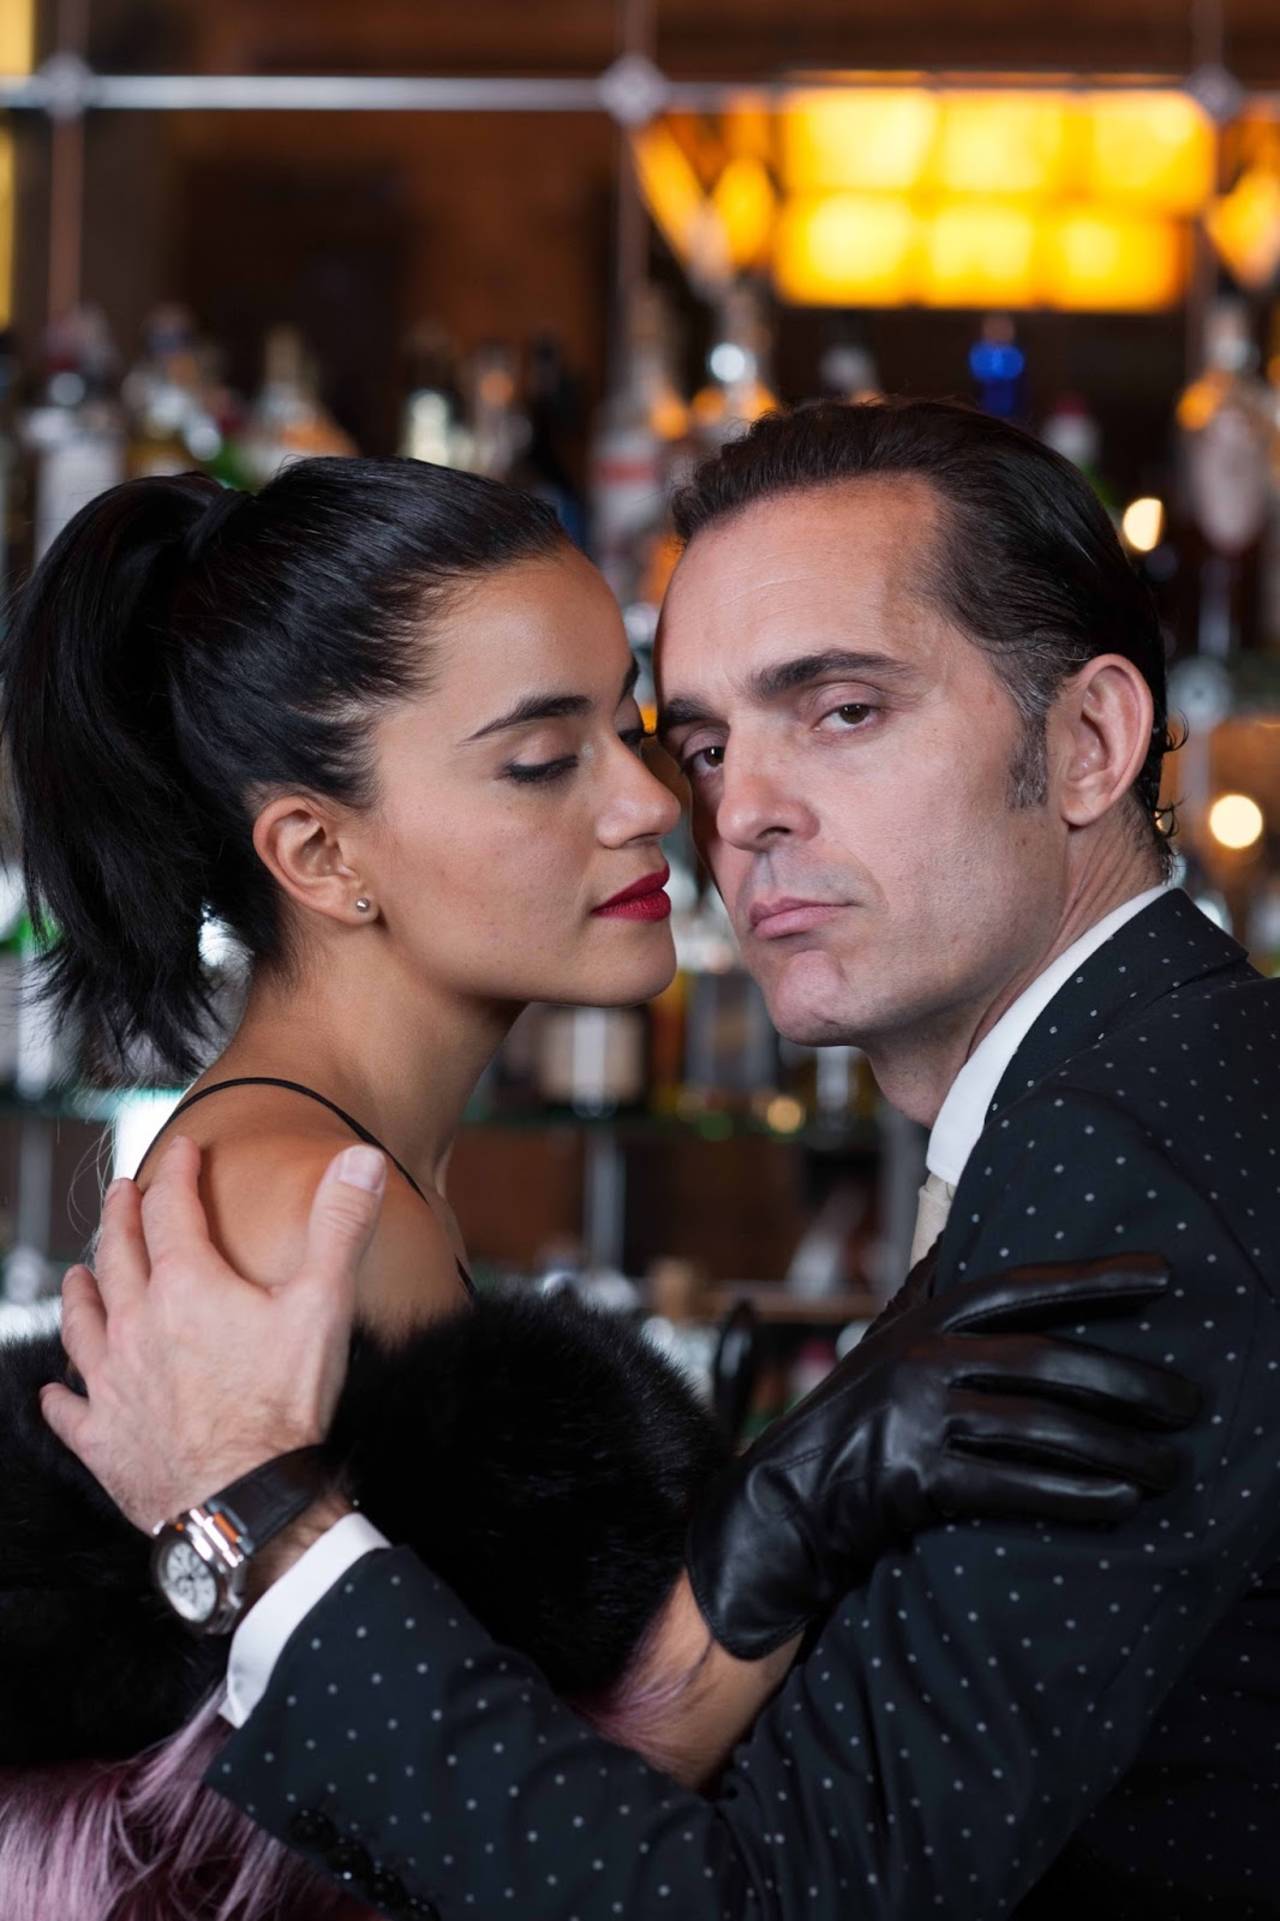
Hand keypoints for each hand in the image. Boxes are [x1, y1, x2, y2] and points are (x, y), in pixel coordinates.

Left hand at [40, 1134, 386, 1531]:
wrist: (245, 1502)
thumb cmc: (283, 1406)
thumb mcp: (323, 1304)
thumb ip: (340, 1225)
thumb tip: (359, 1158)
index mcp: (186, 1286)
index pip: (170, 1210)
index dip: (176, 1173)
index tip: (182, 1150)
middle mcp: (135, 1326)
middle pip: (116, 1256)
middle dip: (120, 1217)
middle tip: (122, 1193)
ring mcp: (112, 1384)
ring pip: (81, 1324)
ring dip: (79, 1292)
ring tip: (77, 1272)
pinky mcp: (103, 1439)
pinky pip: (69, 1412)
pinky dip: (59, 1397)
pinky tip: (53, 1390)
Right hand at [686, 1254, 1201, 1660]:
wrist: (781, 1505)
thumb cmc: (845, 1423)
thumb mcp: (879, 1344)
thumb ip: (919, 1296)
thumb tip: (948, 1241)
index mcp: (923, 1320)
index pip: (1021, 1285)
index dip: (1094, 1277)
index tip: (1164, 1274)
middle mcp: (921, 1358)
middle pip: (1046, 1358)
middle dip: (1129, 1380)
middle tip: (1189, 1402)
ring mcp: (915, 1416)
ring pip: (1041, 1424)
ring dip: (1119, 1448)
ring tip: (1170, 1467)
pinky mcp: (914, 1478)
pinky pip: (1016, 1485)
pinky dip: (1077, 1493)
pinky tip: (1120, 1501)